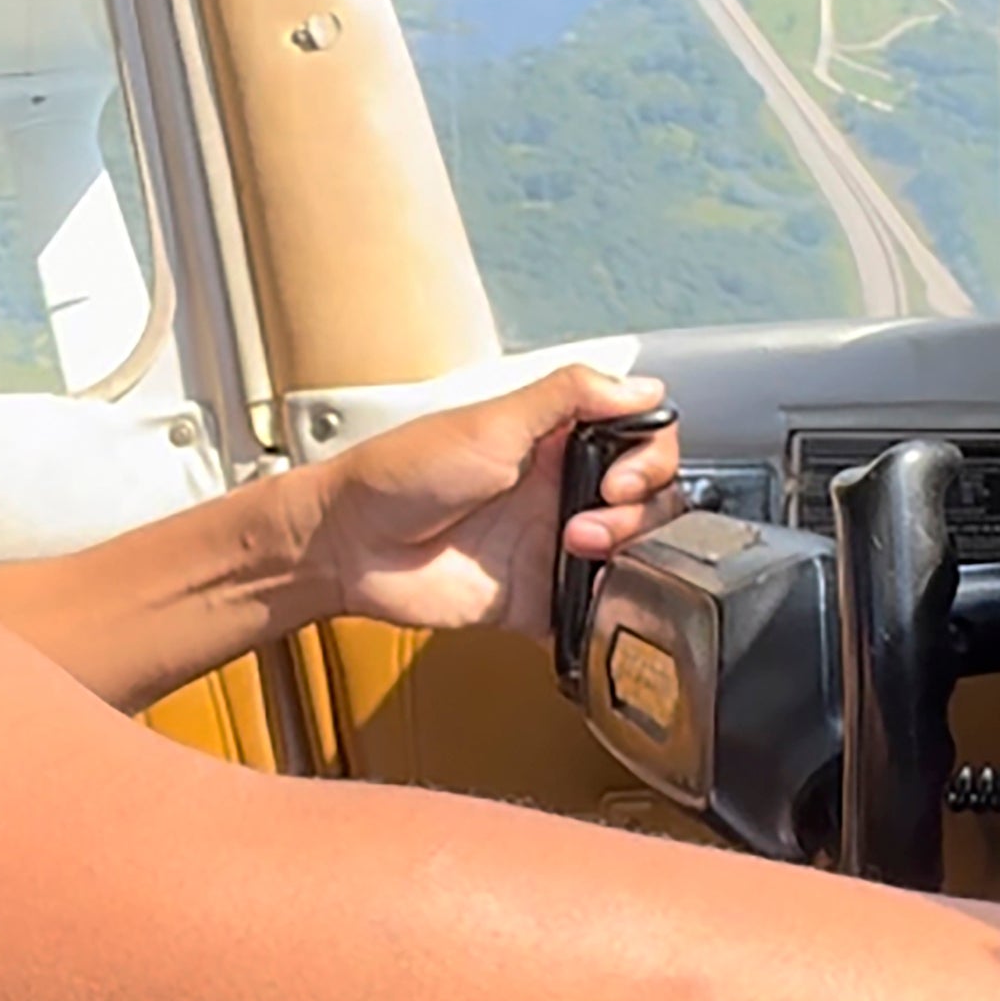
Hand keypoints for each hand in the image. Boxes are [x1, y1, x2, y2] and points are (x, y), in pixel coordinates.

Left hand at [300, 368, 679, 638]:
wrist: (349, 546)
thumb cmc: (399, 475)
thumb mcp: (490, 421)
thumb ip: (569, 397)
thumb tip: (641, 387)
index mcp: (554, 441)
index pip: (641, 441)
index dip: (650, 458)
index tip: (622, 473)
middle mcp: (559, 492)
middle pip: (649, 500)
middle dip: (639, 508)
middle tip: (599, 509)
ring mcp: (552, 546)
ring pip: (634, 554)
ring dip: (626, 551)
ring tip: (579, 547)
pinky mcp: (540, 599)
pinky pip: (594, 613)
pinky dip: (607, 611)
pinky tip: (596, 599)